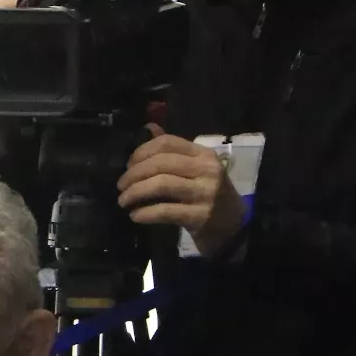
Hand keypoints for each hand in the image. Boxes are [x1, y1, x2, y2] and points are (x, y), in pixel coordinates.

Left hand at [117, 124, 247, 256]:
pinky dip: (145, 213)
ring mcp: (204, 193)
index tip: (128, 165)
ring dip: (135, 192)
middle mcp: (206, 169)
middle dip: (134, 174)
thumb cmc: (209, 196)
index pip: (167, 143)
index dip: (141, 151)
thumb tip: (148, 127)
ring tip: (123, 200)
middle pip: (160, 163)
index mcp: (203, 154)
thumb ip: (173, 151)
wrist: (234, 228)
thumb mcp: (196, 170)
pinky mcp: (199, 217)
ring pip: (161, 184)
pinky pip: (165, 211)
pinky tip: (135, 216)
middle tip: (120, 186)